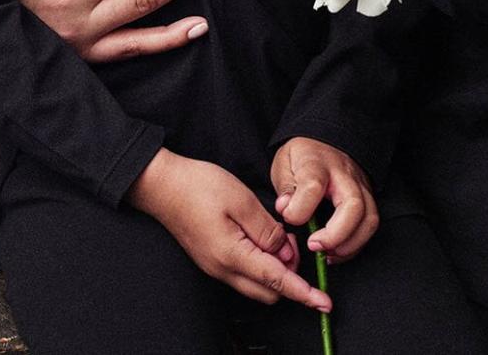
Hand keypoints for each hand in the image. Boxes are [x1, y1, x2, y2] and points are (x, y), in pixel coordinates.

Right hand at [128, 149, 328, 310]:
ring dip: (275, 267)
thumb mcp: (242, 200)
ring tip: (279, 236)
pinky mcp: (213, 259)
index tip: (323, 302)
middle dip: (290, 275)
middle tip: (295, 242)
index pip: (277, 282)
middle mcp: (223, 270)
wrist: (164, 186)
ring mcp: (216, 267)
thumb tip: (285, 251)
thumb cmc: (199, 187)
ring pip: (256, 283)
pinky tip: (263, 237)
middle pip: (268, 291)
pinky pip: (245, 272)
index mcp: (232, 256)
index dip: (304, 293)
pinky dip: (261, 261)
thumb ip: (268, 229)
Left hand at [271, 138, 378, 261]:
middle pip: (353, 206)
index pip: (313, 187)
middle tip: (314, 246)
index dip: (299, 210)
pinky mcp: (368, 197)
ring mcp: (360, 186)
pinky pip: (370, 225)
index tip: (289, 217)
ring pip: (369, 219)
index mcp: (317, 163)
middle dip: (335, 235)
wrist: (325, 142)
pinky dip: (355, 244)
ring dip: (349, 245)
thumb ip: (284, 187)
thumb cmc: (303, 156)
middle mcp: (344, 174)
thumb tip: (286, 208)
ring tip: (327, 254)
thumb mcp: (284, 163)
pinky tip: (336, 250)